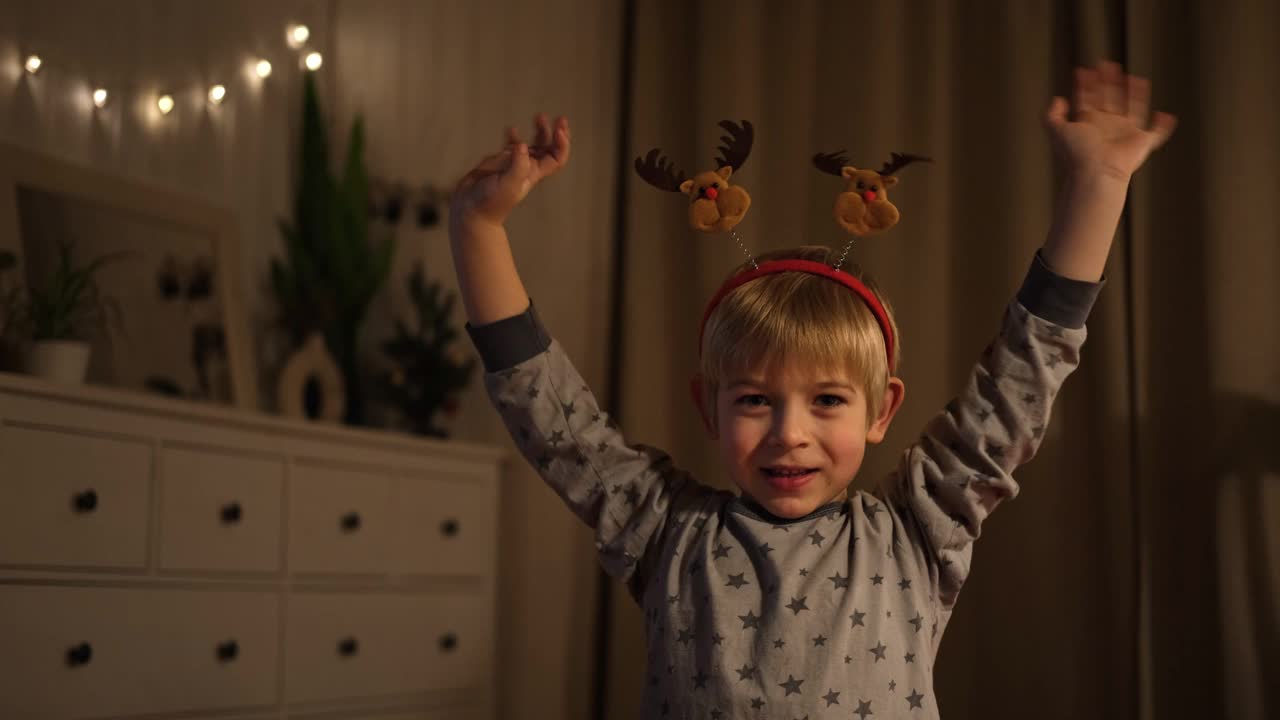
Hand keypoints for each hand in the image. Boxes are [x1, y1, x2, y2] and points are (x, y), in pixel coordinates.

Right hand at [451, 113, 570, 226]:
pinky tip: (512, 128)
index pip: (556, 158)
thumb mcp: (508, 185)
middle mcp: (527, 168)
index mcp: (533, 174)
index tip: (558, 130)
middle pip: (549, 149)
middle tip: (560, 118)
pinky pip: (511, 146)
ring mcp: (513, 164)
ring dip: (540, 131)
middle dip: (556, 134)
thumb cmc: (490, 202)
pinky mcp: (499, 162)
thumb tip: (523, 145)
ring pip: (532, 145)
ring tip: (539, 116)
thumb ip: (517, 166)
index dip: (562, 144)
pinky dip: (514, 136)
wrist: (471, 209)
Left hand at [1043, 60, 1176, 181]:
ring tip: (1134, 77)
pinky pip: (1156, 133)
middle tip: (1106, 64)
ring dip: (1135, 94)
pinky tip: (1166, 115)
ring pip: (1133, 108)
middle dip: (1107, 82)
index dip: (1084, 86)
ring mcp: (1126, 134)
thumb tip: (1058, 98)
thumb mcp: (1057, 131)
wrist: (1097, 173)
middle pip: (1109, 99)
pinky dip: (1162, 126)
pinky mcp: (1142, 143)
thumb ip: (1052, 115)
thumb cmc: (1077, 154)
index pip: (1086, 100)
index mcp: (1088, 124)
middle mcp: (1107, 127)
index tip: (1082, 71)